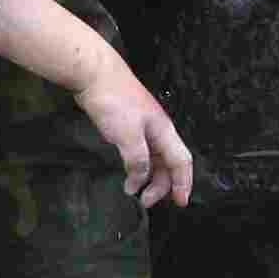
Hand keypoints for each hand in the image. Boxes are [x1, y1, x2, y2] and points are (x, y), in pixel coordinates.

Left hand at [77, 67, 192, 206]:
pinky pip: (140, 151)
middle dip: (162, 185)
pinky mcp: (128, 125)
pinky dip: (136, 166)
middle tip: (146, 202)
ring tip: (134, 192)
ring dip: (148, 177)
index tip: (181, 203)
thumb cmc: (115, 101)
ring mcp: (143, 127)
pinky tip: (127, 173)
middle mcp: (158, 130)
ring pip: (154, 158)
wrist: (94, 74)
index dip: (184, 183)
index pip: (181, 162)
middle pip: (168, 163)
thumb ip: (137, 161)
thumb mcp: (128, 136)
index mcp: (164, 132)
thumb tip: (139, 181)